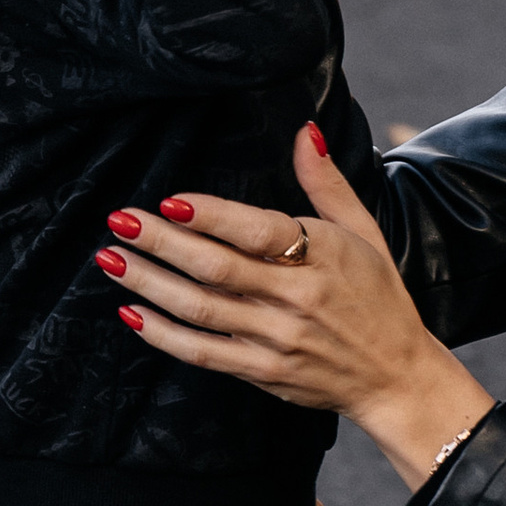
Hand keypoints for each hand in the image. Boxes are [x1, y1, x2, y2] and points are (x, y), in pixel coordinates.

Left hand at [109, 126, 489, 490]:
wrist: (395, 375)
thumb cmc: (378, 295)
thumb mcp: (363, 232)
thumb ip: (326, 182)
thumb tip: (303, 130)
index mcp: (324, 256)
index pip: (259, 232)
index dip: (212, 216)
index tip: (170, 201)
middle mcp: (298, 298)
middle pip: (217, 268)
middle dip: (162, 242)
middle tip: (120, 219)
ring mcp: (278, 339)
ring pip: (201, 309)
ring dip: (150, 283)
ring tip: (111, 258)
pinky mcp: (263, 372)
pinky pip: (203, 353)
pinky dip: (164, 335)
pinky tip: (132, 313)